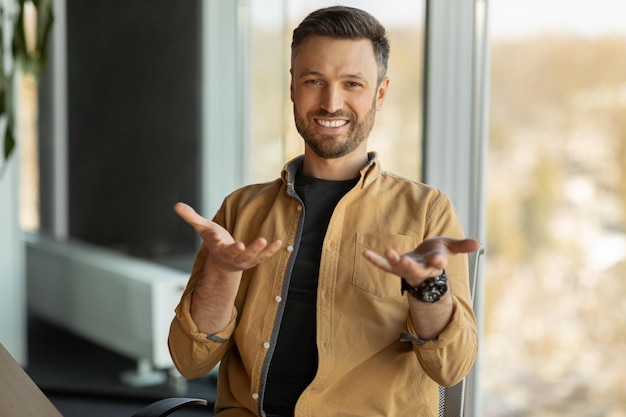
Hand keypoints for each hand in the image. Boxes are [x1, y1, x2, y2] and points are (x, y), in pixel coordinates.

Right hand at [174, 202, 282, 272]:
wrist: (224, 261)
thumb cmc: (215, 241)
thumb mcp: (203, 228)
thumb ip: (191, 217)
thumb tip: (175, 205)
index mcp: (216, 247)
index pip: (213, 243)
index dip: (213, 239)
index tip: (213, 235)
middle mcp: (230, 255)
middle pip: (234, 254)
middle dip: (238, 251)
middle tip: (241, 246)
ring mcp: (243, 259)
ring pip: (250, 257)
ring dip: (258, 250)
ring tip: (264, 240)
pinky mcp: (254, 260)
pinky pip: (264, 256)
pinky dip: (271, 251)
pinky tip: (279, 242)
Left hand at [362, 237, 479, 284]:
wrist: (424, 263)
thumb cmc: (437, 253)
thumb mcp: (450, 248)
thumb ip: (463, 246)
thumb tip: (478, 243)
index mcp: (434, 265)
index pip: (437, 264)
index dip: (438, 262)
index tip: (440, 261)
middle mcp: (419, 270)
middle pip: (415, 270)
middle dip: (410, 266)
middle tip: (405, 261)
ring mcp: (405, 269)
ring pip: (398, 268)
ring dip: (392, 261)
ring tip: (388, 252)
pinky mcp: (394, 266)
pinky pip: (383, 264)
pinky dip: (374, 260)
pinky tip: (365, 253)